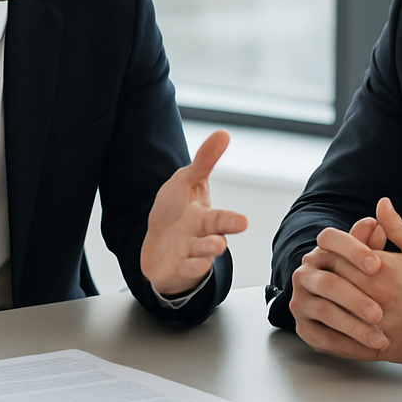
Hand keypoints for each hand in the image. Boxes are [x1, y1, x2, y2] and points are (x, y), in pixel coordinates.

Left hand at [140, 130, 248, 295]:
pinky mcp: (176, 266)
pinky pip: (187, 268)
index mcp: (205, 216)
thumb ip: (204, 161)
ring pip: (203, 252)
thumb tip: (223, 133)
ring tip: (218, 245)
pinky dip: (191, 267)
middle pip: (218, 231)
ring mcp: (189, 252)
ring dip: (210, 249)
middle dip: (229, 227)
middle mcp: (201, 235)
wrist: (158, 246)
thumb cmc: (176, 212)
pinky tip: (192, 263)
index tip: (244, 221)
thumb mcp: (186, 183)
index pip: (221, 216)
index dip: (232, 219)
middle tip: (241, 224)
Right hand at [288, 215, 388, 358]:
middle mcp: (305, 274)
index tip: (378, 265)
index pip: (329, 240)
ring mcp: (301, 301)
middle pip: (327, 282)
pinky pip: (321, 337)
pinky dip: (346, 345)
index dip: (353, 250)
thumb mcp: (374, 260)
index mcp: (321, 252)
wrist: (358, 311)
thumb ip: (373, 240)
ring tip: (379, 336)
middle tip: (380, 313)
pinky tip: (368, 349)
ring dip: (353, 326)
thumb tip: (379, 216)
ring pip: (325, 311)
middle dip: (356, 298)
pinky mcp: (303, 327)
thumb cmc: (368, 281)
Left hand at [291, 198, 401, 364]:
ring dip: (321, 305)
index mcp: (384, 269)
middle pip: (332, 282)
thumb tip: (381, 202)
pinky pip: (342, 342)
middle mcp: (378, 296)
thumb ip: (395, 228)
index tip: (323, 254)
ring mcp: (376, 324)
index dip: (326, 255)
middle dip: (321, 278)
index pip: (338, 257)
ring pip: (333, 313)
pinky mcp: (377, 347)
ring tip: (315, 299)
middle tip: (313, 275)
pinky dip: (328, 334)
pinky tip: (324, 327)